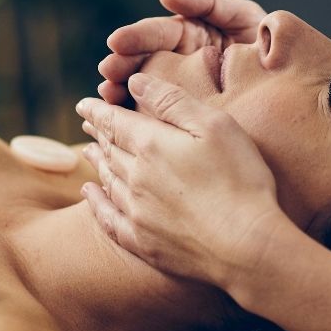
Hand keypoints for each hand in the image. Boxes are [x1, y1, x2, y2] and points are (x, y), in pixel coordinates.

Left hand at [77, 72, 287, 288]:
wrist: (246, 247)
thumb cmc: (240, 181)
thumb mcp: (215, 126)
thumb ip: (172, 101)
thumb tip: (134, 83)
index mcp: (151, 145)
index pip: (114, 122)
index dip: (97, 111)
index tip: (84, 104)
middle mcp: (135, 178)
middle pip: (110, 150)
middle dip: (99, 134)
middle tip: (89, 125)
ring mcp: (137, 213)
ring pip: (108, 181)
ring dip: (98, 164)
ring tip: (89, 153)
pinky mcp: (144, 243)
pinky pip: (108, 219)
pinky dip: (95, 203)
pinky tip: (89, 195)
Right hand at [97, 0, 265, 105]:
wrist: (298, 92)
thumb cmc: (272, 48)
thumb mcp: (245, 17)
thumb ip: (209, 1)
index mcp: (191, 35)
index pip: (157, 34)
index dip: (135, 37)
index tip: (115, 43)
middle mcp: (182, 62)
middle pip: (144, 61)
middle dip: (122, 66)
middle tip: (107, 74)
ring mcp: (184, 90)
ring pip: (147, 89)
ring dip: (124, 91)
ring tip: (109, 96)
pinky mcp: (190, 116)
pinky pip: (163, 115)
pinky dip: (143, 117)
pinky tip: (127, 121)